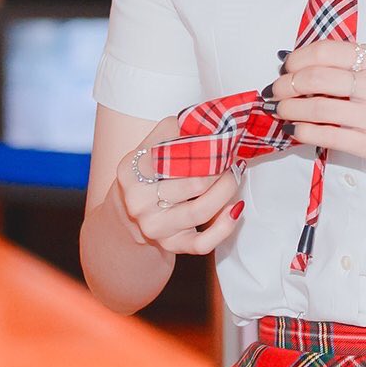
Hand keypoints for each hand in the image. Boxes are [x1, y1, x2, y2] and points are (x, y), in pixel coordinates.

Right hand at [114, 115, 243, 256]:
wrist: (130, 214)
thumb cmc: (150, 174)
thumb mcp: (151, 147)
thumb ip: (175, 130)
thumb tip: (210, 120)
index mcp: (131, 170)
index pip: (173, 156)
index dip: (206, 148)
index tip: (223, 142)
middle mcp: (138, 201)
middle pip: (194, 183)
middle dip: (222, 168)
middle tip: (234, 158)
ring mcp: (154, 226)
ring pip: (201, 210)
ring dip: (227, 190)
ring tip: (235, 176)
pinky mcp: (171, 246)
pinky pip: (203, 243)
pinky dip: (225, 227)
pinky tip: (235, 209)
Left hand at [267, 40, 365, 174]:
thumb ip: (355, 63)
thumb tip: (304, 64)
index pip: (324, 51)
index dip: (297, 59)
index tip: (286, 66)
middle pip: (315, 78)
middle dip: (286, 84)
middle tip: (277, 90)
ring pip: (317, 107)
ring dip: (290, 108)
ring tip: (282, 109)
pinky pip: (327, 135)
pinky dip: (304, 130)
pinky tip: (298, 128)